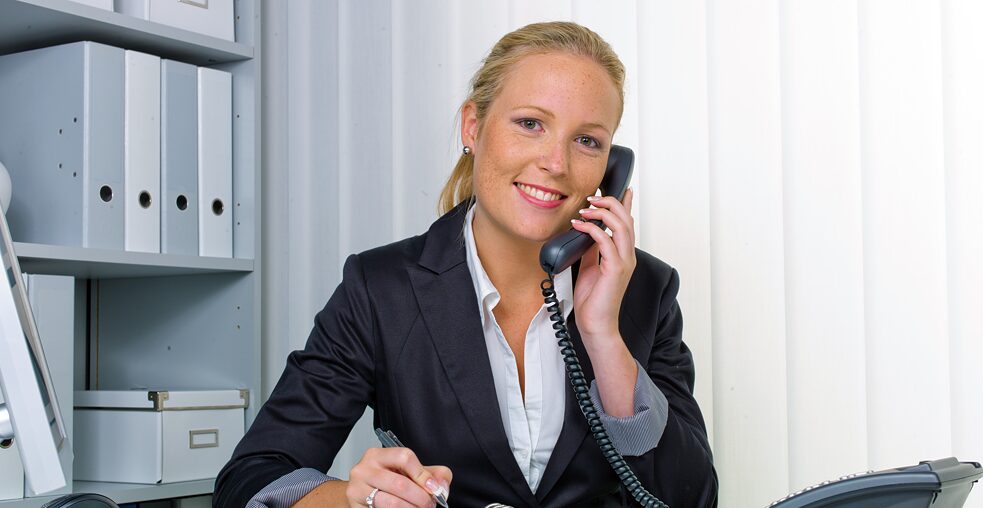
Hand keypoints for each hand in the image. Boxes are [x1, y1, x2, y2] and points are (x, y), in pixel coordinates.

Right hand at [346, 447, 451, 506]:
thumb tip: (441, 486)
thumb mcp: (409, 472)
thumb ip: (431, 474)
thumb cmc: (387, 481)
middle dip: (420, 498)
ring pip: (391, 503)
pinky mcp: (355, 506)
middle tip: (429, 505)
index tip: (433, 488)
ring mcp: (357, 489)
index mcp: (378, 455)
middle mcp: (364, 469)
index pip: (404, 457)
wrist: (361, 495)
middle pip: (399, 483)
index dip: (422, 474)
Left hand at [570, 188, 636, 345]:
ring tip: (586, 208)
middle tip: (592, 197)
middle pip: (627, 219)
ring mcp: (624, 262)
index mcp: (623, 254)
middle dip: (610, 202)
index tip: (624, 189)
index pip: (628, 223)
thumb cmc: (592, 300)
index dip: (626, 204)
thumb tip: (587, 231)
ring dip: (603, 212)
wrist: (595, 324)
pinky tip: (578, 225)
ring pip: (622, 226)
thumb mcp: (590, 266)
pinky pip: (606, 241)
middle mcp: (627, 256)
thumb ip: (592, 249)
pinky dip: (591, 229)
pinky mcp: (615, 270)